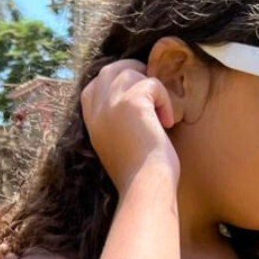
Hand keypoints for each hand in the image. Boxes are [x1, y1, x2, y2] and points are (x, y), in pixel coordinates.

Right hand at [80, 59, 180, 195]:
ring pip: (132, 73)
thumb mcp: (116, 145)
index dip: (115, 84)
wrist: (145, 188)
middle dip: (133, 72)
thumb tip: (132, 101)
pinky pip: (153, 84)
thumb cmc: (139, 175)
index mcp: (91, 122)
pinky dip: (165, 102)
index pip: (93, 86)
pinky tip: (167, 124)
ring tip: (160, 117)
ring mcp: (111, 104)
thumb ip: (115, 122)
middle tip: (152, 91)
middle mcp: (97, 110)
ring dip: (152, 89)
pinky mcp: (132, 102)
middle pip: (110, 70)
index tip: (135, 98)